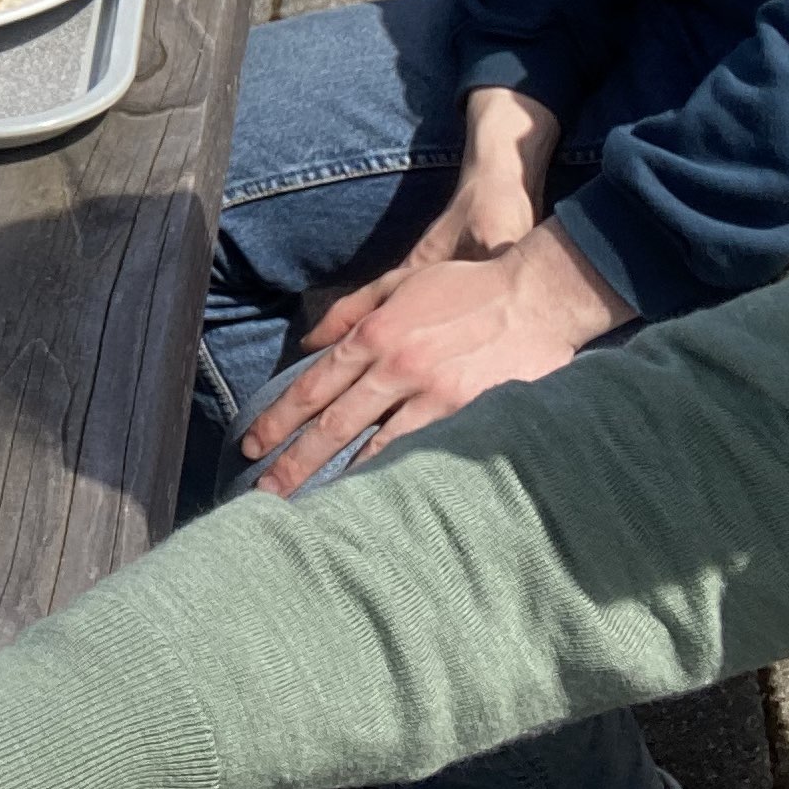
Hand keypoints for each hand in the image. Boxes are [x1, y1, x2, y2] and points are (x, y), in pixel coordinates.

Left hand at [242, 219, 633, 494]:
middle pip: (331, 423)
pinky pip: (417, 452)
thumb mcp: (399, 281)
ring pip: (370, 446)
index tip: (254, 446)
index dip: (279, 419)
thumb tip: (309, 343)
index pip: (312, 384)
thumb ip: (349, 310)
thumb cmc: (466, 286)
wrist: (534, 296)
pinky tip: (369, 498)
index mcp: (374, 333)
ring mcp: (429, 393)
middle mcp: (393, 365)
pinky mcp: (463, 413)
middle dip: (293, 461)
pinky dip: (389, 475)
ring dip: (335, 478)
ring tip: (307, 506)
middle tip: (264, 493)